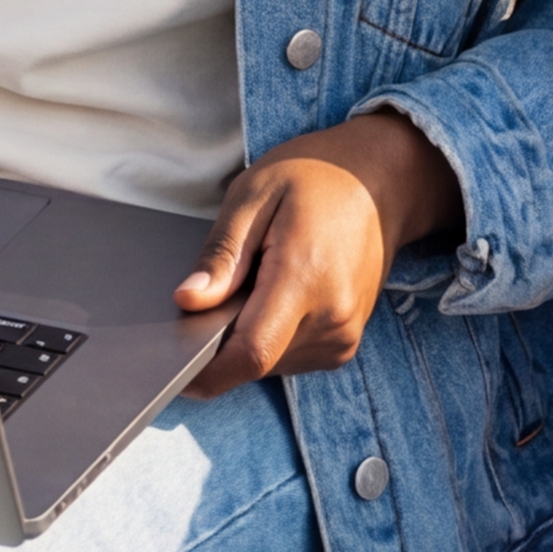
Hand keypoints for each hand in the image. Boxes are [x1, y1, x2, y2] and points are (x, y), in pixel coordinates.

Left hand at [173, 118, 457, 397]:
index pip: (252, 353)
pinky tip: (275, 293)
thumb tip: (187, 302)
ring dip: (248, 335)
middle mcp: (332, 319)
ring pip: (270, 362)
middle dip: (222, 339)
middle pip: (255, 360)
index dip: (206, 371)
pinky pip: (289, 357)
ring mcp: (343, 337)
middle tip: (219, 287)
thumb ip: (221, 254)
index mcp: (306, 278)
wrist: (379, 184)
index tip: (172, 368)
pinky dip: (270, 335)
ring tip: (257, 280)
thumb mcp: (254, 195)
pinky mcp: (344, 344)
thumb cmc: (314, 180)